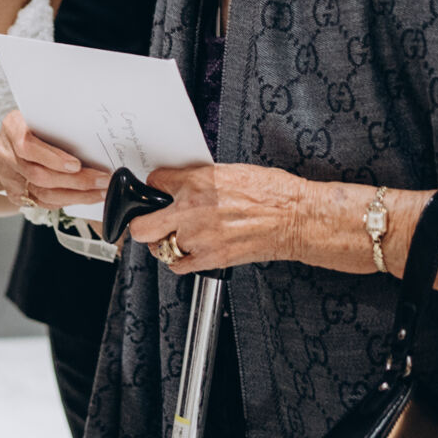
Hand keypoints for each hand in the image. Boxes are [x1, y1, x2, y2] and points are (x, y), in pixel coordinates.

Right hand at [0, 110, 107, 209]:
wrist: (15, 136)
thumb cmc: (36, 122)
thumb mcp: (44, 116)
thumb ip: (60, 126)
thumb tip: (93, 143)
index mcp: (11, 127)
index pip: (27, 146)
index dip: (52, 158)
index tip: (77, 165)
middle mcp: (6, 153)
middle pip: (38, 175)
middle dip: (75, 181)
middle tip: (101, 180)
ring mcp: (8, 175)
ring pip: (42, 193)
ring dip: (75, 195)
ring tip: (99, 192)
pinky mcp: (14, 193)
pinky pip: (42, 203)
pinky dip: (66, 201)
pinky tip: (84, 197)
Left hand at [126, 163, 309, 274]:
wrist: (295, 218)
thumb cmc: (272, 192)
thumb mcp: (230, 171)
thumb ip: (200, 179)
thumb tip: (184, 184)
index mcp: (196, 182)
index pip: (155, 181)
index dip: (157, 186)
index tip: (160, 191)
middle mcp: (191, 211)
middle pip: (142, 225)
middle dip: (143, 222)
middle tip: (150, 221)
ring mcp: (198, 238)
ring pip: (158, 247)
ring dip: (165, 242)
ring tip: (178, 236)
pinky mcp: (210, 259)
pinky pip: (177, 266)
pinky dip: (179, 261)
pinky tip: (189, 252)